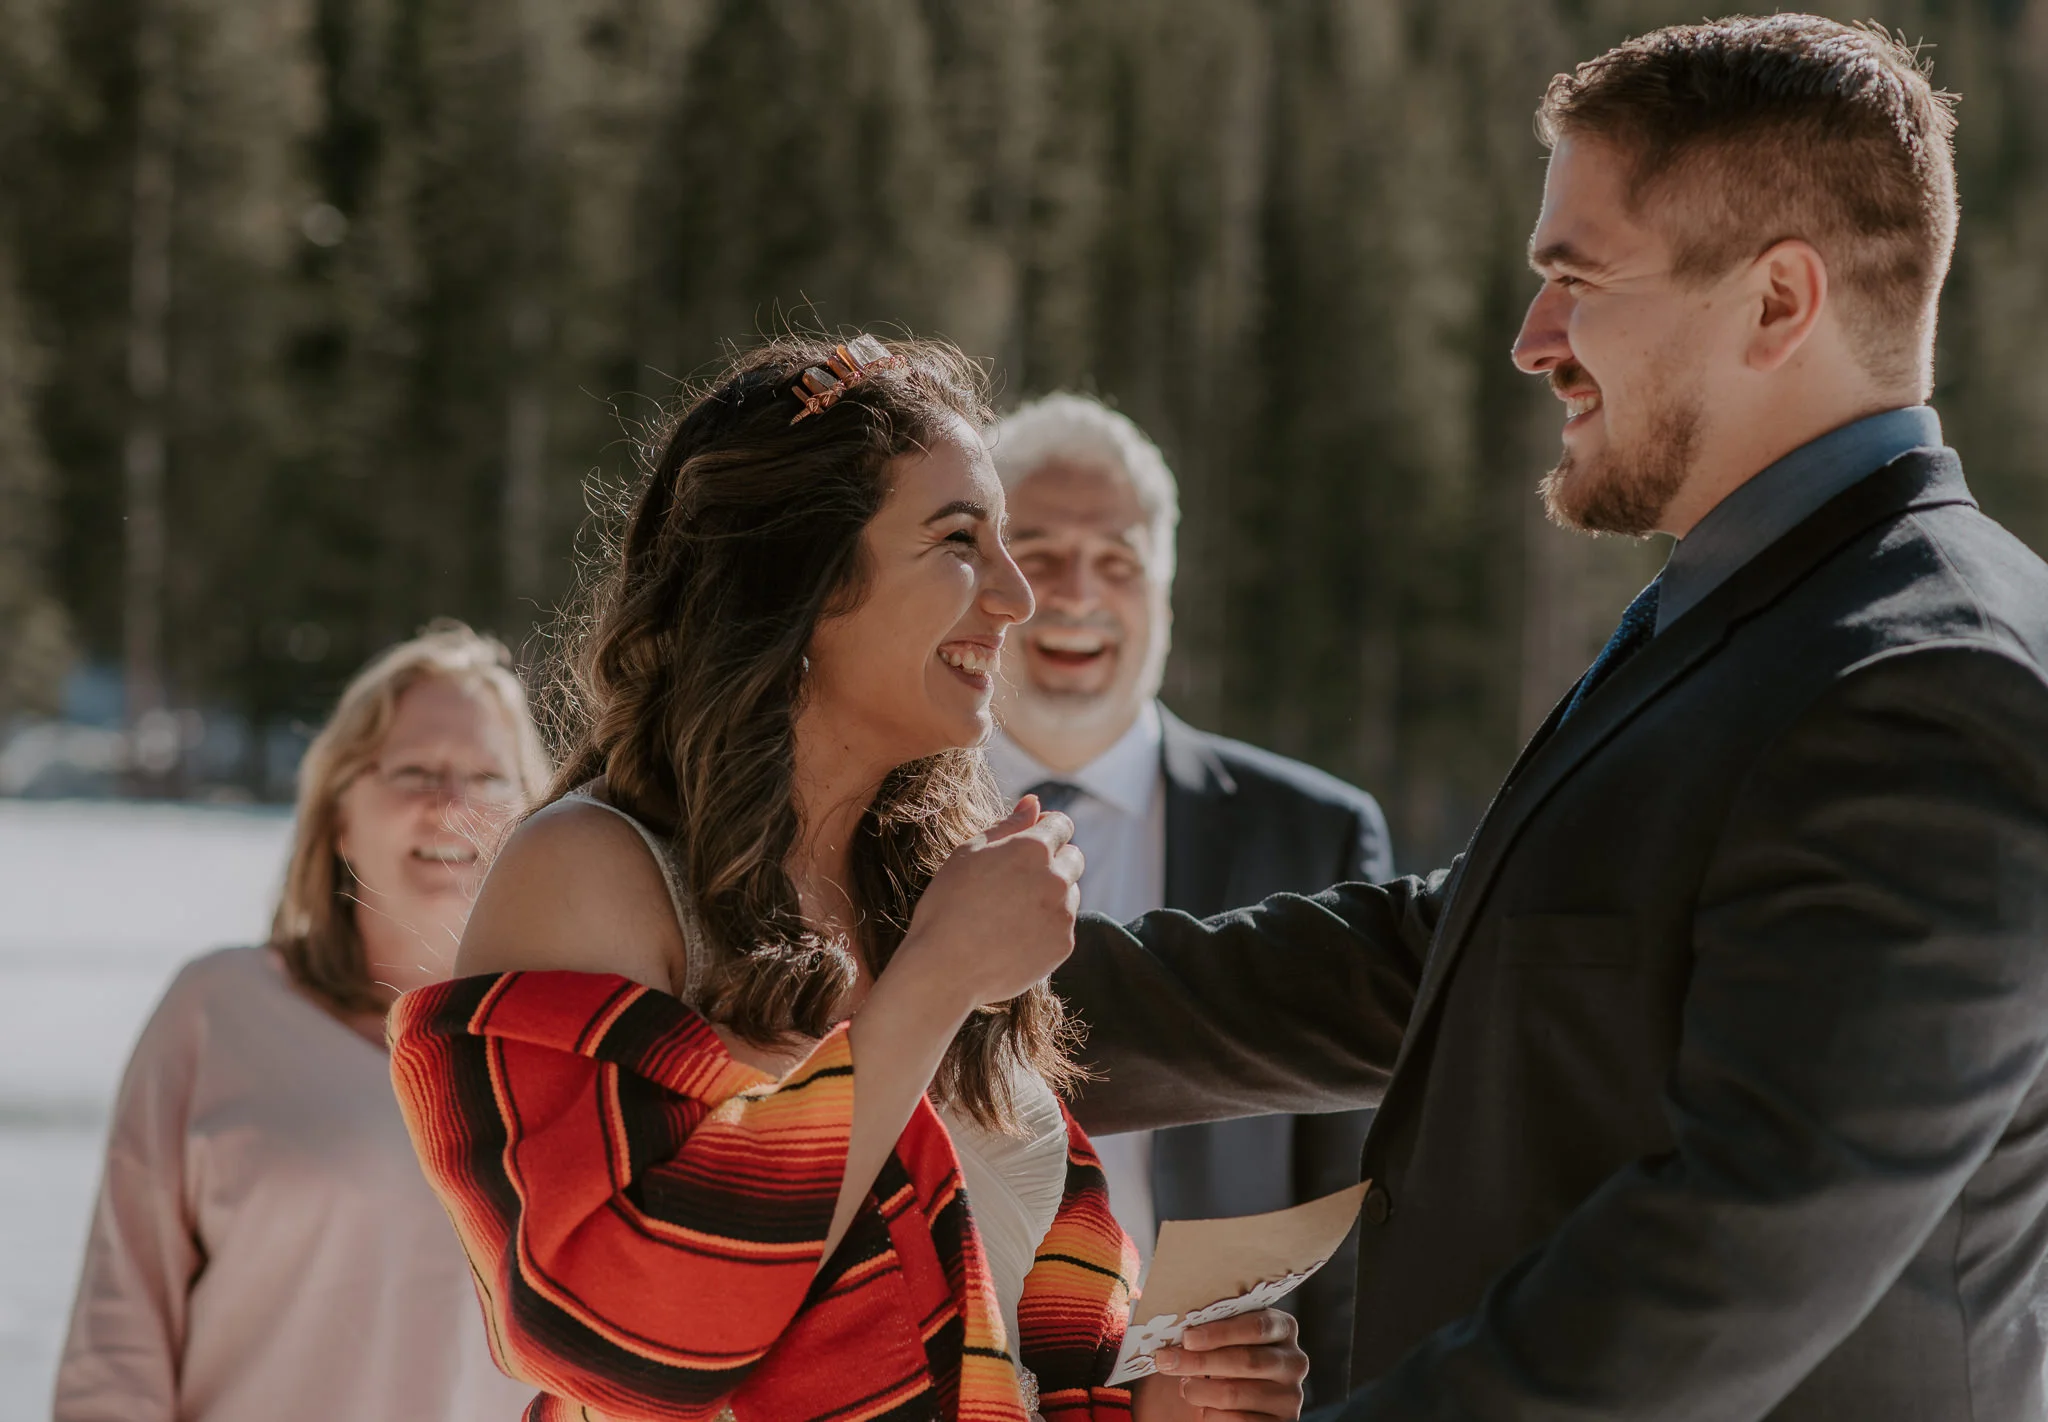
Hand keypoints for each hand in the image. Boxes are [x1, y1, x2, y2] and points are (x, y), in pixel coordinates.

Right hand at [894, 796, 1083, 1008]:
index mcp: (1034, 848)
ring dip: (1051, 896)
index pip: (1061, 825)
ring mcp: (1064, 914)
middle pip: (1073, 858)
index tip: (1026, 846)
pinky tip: (1014, 937)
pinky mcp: (1064, 945)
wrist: (944, 968)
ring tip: (1010, 914)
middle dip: (1053, 863)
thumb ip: (1008, 826)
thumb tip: (1034, 802)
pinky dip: (1046, 928)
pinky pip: (1063, 927)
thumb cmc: (947, 905)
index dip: (1044, 832)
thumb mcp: (969, 854)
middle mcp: (1057, 878)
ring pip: (1070, 894)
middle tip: (1015, 883)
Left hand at [1139, 1309, 1307, 1420]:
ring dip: (1201, 1390)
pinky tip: (1201, 1408)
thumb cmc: (1225, 1355)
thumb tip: (1171, 1323)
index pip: (1257, 1326)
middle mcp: (1294, 1361)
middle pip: (1246, 1360)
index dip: (1220, 1332)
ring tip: (1183, 1386)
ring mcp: (1290, 1396)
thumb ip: (1209, 1328)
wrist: (1238, 1397)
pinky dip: (1213, 1415)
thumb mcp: (1223, 1336)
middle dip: (1201, 1361)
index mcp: (1283, 1328)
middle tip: (1168, 1360)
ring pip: (1238, 1393)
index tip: (1187, 1337)